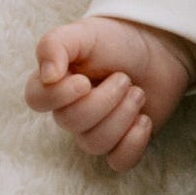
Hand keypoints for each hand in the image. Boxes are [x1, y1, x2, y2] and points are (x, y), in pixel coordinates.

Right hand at [24, 15, 195, 172]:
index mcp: (56, 82)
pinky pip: (118, 162)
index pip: (36, 100)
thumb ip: (56, 45)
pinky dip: (133, 143)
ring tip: (138, 93)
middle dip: (104, 100)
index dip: (58, 96)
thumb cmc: (117, 40)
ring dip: (122, 116)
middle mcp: (71, 109)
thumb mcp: (84, 32)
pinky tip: (144, 119)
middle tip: (125, 78)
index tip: (84, 81)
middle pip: (70, 123)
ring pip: (94, 144)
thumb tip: (46, 76)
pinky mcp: (123, 142)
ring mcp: (97, 129)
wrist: (160, 47)